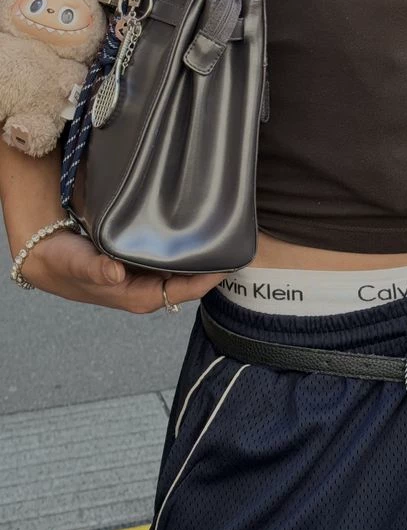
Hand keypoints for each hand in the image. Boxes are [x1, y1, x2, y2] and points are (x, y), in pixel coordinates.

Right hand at [22, 230, 225, 312]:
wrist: (47, 257)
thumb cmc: (64, 263)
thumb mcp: (78, 263)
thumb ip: (96, 268)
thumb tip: (116, 273)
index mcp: (140, 297)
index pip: (186, 291)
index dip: (210, 278)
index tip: (231, 261)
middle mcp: (148, 290)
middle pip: (192, 281)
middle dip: (213, 265)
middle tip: (236, 241)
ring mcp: (147, 278)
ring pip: (185, 270)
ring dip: (203, 256)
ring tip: (225, 233)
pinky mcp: (143, 265)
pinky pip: (173, 260)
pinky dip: (187, 249)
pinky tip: (199, 232)